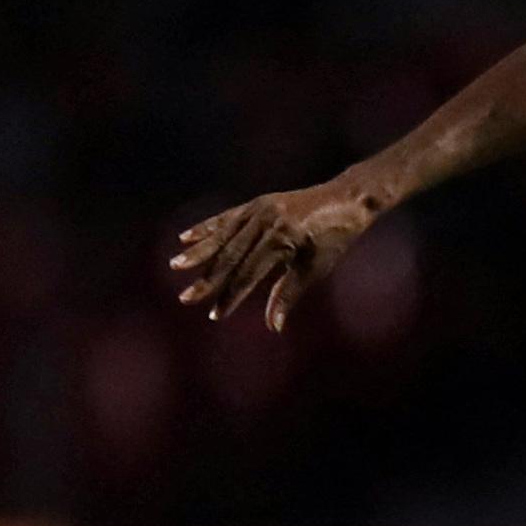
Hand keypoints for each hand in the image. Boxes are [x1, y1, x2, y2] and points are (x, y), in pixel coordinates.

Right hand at [172, 181, 380, 329]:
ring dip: (199, 252)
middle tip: (186, 298)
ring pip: (223, 235)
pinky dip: (207, 228)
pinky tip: (185, 238)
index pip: (248, 274)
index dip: (231, 296)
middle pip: (230, 256)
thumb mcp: (316, 267)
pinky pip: (227, 217)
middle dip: (208, 279)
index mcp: (282, 239)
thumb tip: (274, 326)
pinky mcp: (257, 203)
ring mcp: (259, 209)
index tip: (215, 314)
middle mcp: (266, 222)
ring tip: (176, 266)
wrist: (348, 199)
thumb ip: (289, 294)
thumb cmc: (336, 238)